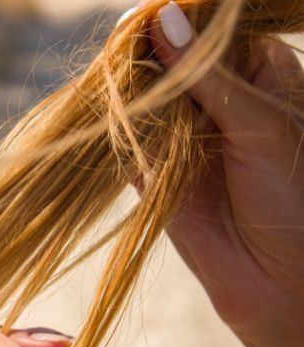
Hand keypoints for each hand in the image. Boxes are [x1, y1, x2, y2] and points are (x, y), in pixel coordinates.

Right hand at [142, 1, 303, 346]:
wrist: (277, 280)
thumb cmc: (291, 196)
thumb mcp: (260, 123)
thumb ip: (206, 76)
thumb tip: (163, 18)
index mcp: (256, 72)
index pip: (212, 28)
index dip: (180, 17)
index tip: (148, 13)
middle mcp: (214, 96)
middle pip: (170, 55)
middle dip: (146, 48)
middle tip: (122, 44)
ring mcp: (179, 131)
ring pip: (143, 93)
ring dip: (125, 83)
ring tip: (110, 77)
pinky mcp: (148, 167)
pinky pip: (125, 136)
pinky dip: (111, 124)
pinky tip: (100, 110)